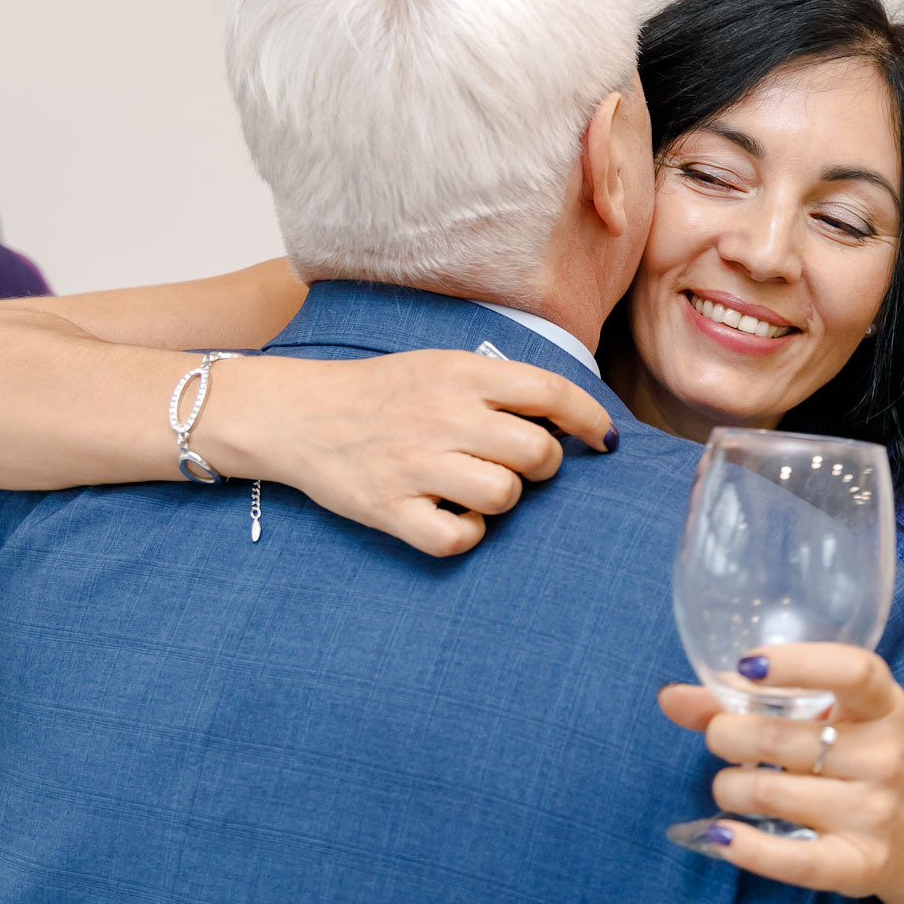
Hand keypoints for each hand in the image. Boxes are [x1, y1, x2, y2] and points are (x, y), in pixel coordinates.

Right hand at [200, 349, 615, 557]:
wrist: (300, 414)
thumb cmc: (383, 392)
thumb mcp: (441, 364)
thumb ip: (498, 384)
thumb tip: (566, 414)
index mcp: (461, 374)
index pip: (549, 392)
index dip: (588, 418)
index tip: (602, 439)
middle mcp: (442, 416)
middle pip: (537, 452)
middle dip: (544, 465)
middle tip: (523, 465)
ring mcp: (415, 465)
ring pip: (503, 496)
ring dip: (503, 498)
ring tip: (478, 487)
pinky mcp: (389, 509)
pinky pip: (457, 539)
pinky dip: (464, 535)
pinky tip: (452, 518)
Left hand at [657, 642, 903, 900]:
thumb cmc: (860, 764)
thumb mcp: (828, 723)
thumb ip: (751, 703)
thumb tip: (670, 697)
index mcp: (883, 707)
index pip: (854, 672)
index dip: (799, 664)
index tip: (748, 665)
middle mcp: (884, 756)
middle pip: (781, 738)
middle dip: (727, 735)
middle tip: (720, 738)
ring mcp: (874, 813)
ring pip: (768, 793)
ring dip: (728, 788)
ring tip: (731, 787)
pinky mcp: (859, 865)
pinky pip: (790, 859)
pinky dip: (743, 847)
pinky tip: (720, 835)